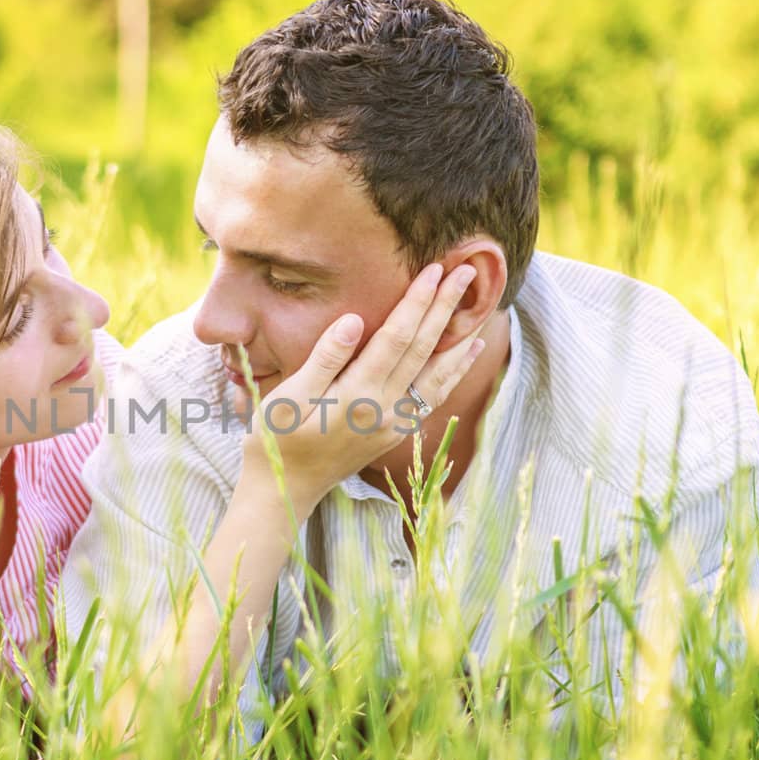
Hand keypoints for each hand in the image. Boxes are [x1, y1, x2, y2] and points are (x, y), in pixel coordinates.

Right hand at [240, 262, 483, 513]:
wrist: (286, 488)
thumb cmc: (277, 439)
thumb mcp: (290, 395)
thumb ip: (324, 358)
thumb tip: (352, 320)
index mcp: (358, 395)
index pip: (396, 338)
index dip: (417, 302)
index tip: (434, 270)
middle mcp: (385, 409)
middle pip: (423, 349)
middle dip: (445, 308)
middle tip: (467, 272)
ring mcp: (395, 424)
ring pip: (438, 374)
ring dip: (460, 338)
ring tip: (481, 309)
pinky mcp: (396, 433)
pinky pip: (435, 395)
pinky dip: (455, 371)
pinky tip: (468, 354)